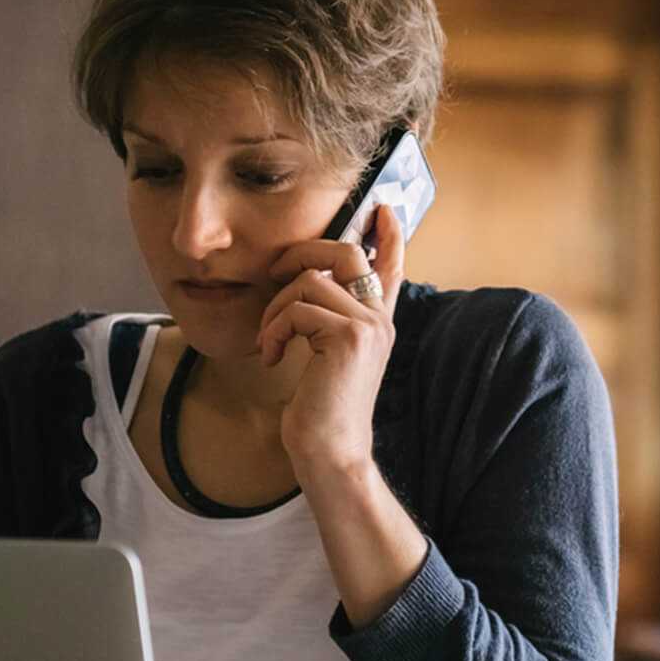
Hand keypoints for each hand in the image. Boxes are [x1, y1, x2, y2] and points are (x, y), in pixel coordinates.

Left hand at [258, 203, 401, 476]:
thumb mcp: (325, 358)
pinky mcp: (349, 336)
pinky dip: (273, 331)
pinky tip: (272, 358)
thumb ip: (328, 321)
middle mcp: (379, 320)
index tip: (382, 208)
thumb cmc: (320, 411)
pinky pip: (297, 308)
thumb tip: (306, 284)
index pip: (390, 268)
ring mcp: (368, 326)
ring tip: (269, 341)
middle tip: (272, 272)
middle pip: (345, 254)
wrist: (330, 452)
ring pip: (309, 283)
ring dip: (275, 310)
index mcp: (377, 323)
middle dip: (301, 254)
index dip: (388, 235)